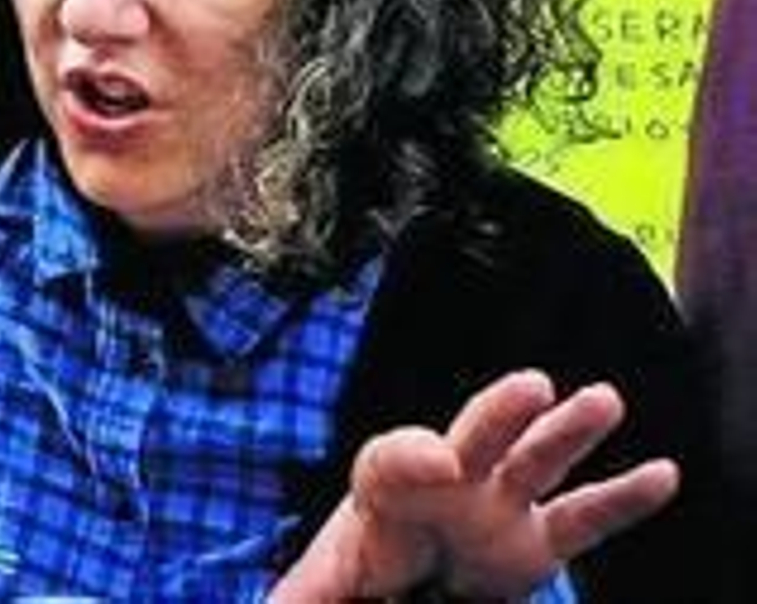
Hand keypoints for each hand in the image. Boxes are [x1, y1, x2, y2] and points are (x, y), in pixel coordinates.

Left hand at [269, 369, 678, 602]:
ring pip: (533, 460)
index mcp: (384, 493)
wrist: (397, 582)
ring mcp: (493, 507)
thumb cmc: (360, 570)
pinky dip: (622, 497)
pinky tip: (661, 473)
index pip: (392, 460)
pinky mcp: (533, 543)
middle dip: (497, 412)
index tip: (440, 463)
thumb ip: (305, 591)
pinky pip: (583, 519)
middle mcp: (445, 485)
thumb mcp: (325, 583)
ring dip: (568, 430)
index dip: (412, 456)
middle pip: (469, 437)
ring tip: (605, 399)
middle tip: (531, 383)